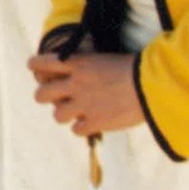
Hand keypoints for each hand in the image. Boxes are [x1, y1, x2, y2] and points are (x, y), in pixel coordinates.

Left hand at [28, 51, 145, 136]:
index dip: (35, 65)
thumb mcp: (106, 59)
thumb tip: (77, 72)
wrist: (154, 85)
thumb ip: (87, 67)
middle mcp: (75, 83)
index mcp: (78, 63)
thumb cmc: (137, 68)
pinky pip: (76, 129)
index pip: (43, 62)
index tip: (33, 67)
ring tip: (77, 113)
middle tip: (56, 98)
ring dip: (65, 114)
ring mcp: (83, 104)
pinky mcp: (95, 122)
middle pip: (41, 94)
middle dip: (45, 96)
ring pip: (57, 115)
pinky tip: (92, 122)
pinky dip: (82, 127)